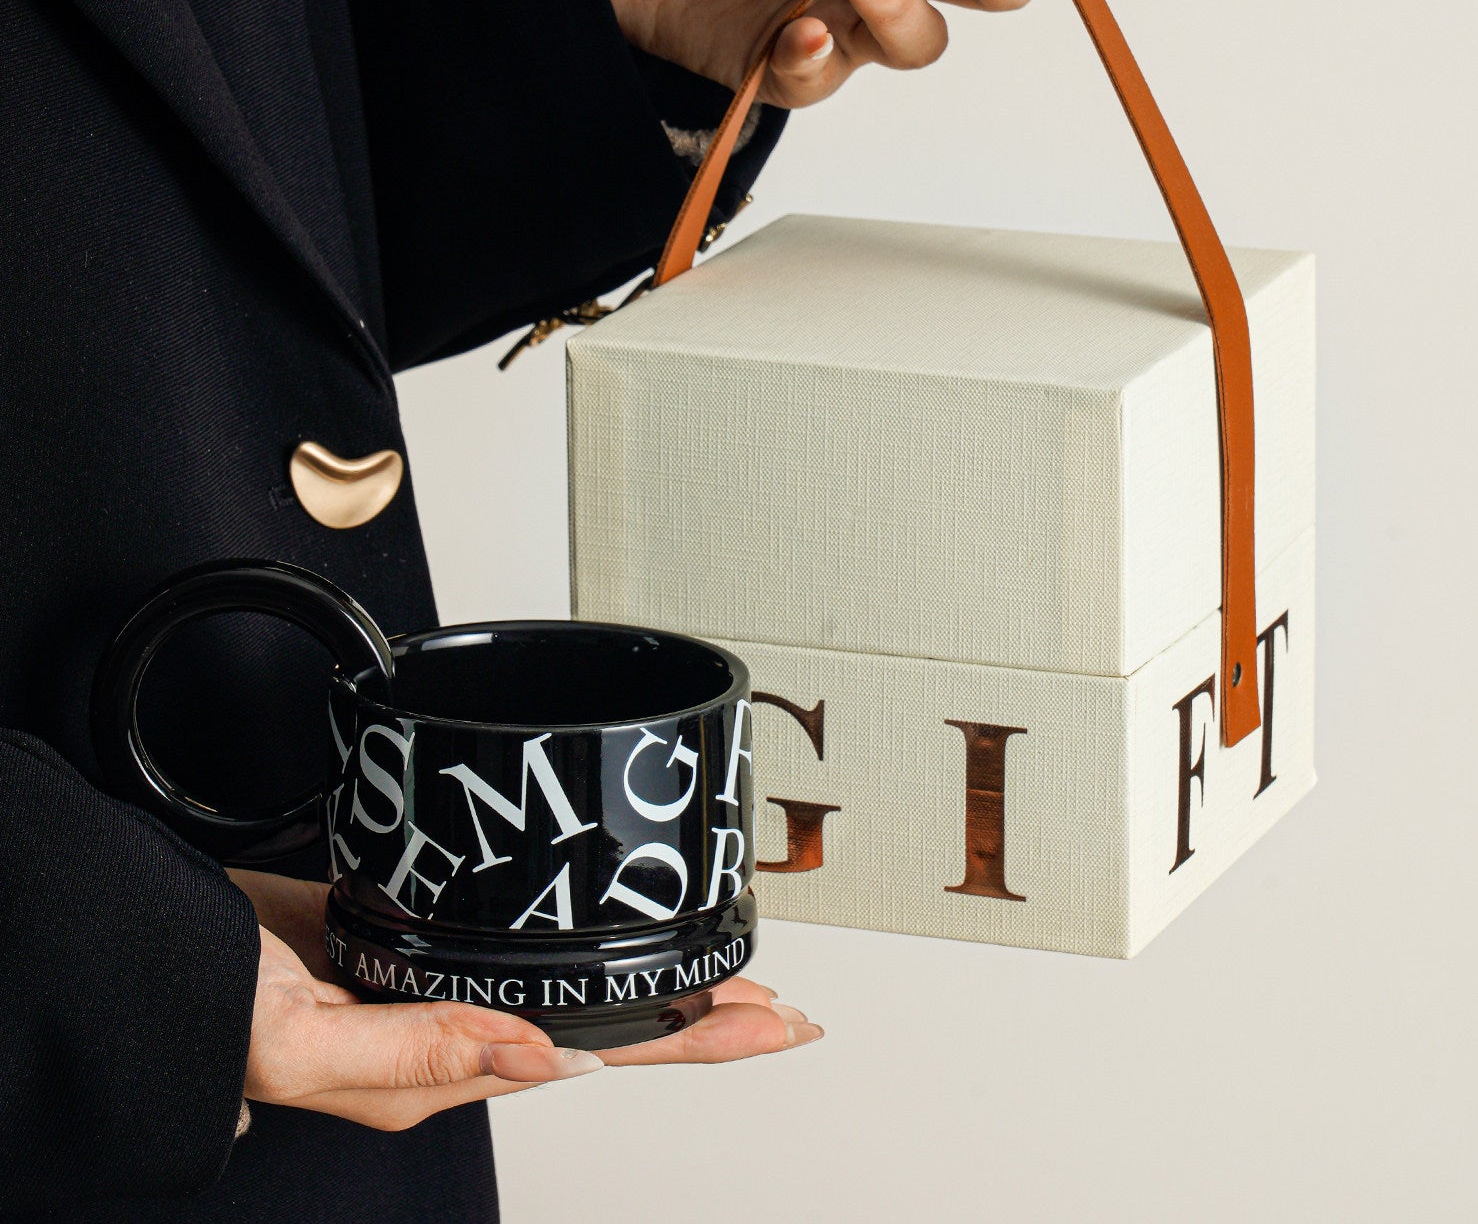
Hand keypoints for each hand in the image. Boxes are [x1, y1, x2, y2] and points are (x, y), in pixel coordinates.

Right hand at [229, 870, 820, 1130]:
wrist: (170, 954)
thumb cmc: (219, 1013)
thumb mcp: (307, 1041)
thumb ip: (417, 1052)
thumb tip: (539, 1056)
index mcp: (450, 1069)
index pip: (602, 1056)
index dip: (692, 1040)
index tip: (768, 1023)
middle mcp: (463, 1038)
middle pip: (611, 1028)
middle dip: (702, 1017)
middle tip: (783, 1004)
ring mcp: (449, 990)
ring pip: (578, 987)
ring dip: (653, 978)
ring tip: (724, 969)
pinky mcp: (426, 944)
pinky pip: (525, 948)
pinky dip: (582, 940)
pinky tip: (606, 930)